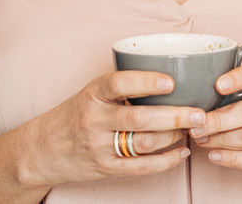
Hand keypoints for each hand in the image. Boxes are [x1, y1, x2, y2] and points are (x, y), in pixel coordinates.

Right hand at [21, 70, 201, 186]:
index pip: (119, 83)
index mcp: (92, 93)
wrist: (41, 150)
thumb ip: (122, 85)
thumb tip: (172, 73)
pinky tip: (182, 152)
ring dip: (174, 136)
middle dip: (174, 116)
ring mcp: (99, 146)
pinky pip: (140, 167)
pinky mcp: (105, 169)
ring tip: (194, 127)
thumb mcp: (92, 92)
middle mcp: (94, 119)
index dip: (146, 82)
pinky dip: (166, 161)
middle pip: (139, 118)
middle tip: (199, 113)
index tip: (171, 81)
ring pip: (143, 143)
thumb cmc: (76, 114)